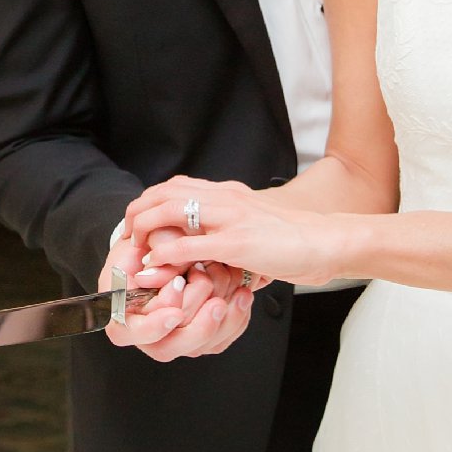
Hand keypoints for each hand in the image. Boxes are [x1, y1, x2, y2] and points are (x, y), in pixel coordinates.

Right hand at [99, 225, 254, 360]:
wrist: (167, 249)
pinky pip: (220, 340)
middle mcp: (148, 334)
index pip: (128, 332)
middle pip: (170, 346)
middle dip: (198, 324)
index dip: (153, 326)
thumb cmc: (149, 247)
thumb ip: (154, 257)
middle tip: (216, 302)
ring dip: (223, 319)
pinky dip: (236, 318)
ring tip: (236, 291)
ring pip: (200, 346)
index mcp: (121, 314)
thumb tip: (160, 276)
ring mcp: (175, 338)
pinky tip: (242, 296)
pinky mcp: (200, 339)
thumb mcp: (146, 242)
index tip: (174, 314)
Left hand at [123, 176, 348, 285]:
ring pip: (170, 211)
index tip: (136, 224)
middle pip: (163, 193)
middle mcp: (224, 198)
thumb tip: (202, 248)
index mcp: (227, 194)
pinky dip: (165, 254)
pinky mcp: (237, 243)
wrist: (326, 242)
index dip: (148, 202)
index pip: (174, 186)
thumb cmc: (291, 241)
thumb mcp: (252, 227)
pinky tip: (155, 265)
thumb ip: (226, 231)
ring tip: (133, 250)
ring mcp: (230, 219)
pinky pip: (189, 245)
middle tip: (126, 238)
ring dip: (144, 229)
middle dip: (137, 213)